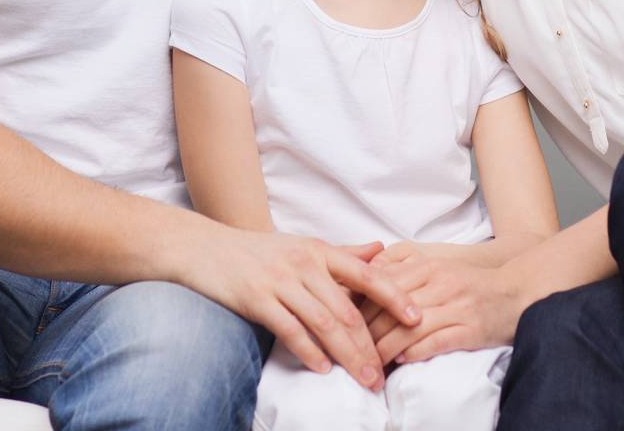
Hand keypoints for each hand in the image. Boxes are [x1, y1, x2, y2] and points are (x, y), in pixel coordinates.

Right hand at [183, 228, 418, 389]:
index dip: (393, 296)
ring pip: (323, 322)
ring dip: (346, 354)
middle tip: (384, 373)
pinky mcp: (257, 298)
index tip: (416, 318)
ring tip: (362, 378)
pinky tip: (323, 368)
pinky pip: (290, 328)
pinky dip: (308, 350)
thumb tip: (380, 250)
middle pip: (347, 309)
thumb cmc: (259, 252)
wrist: (207, 248)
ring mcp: (281, 280)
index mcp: (320, 251)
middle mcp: (305, 264)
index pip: (366, 274)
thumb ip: (343, 254)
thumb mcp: (303, 246)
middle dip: (369, 345)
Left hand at [361, 252, 524, 365]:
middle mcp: (441, 283)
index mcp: (430, 266)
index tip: (347, 323)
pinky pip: (436, 342)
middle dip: (369, 332)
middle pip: (393, 308)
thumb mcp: (438, 270)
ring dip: (386, 347)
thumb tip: (368, 291)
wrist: (515, 291)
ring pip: (410, 328)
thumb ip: (407, 276)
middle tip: (354, 349)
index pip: (385, 285)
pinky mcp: (470, 329)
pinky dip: (415, 352)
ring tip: (373, 360)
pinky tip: (402, 360)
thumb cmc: (470, 284)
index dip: (363, 306)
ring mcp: (456, 306)